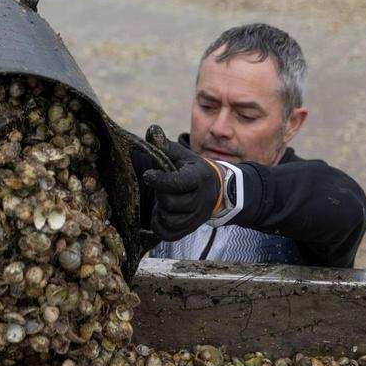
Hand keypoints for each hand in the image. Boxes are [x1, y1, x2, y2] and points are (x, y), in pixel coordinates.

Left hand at [140, 125, 224, 241]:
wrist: (217, 189)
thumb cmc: (192, 168)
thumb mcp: (182, 154)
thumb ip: (165, 145)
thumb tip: (151, 130)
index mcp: (198, 177)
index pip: (179, 182)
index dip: (160, 181)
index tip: (147, 175)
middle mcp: (201, 199)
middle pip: (173, 203)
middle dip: (160, 195)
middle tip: (157, 187)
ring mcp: (198, 216)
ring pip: (172, 221)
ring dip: (160, 212)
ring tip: (160, 200)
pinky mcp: (192, 228)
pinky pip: (171, 234)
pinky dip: (161, 227)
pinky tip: (159, 215)